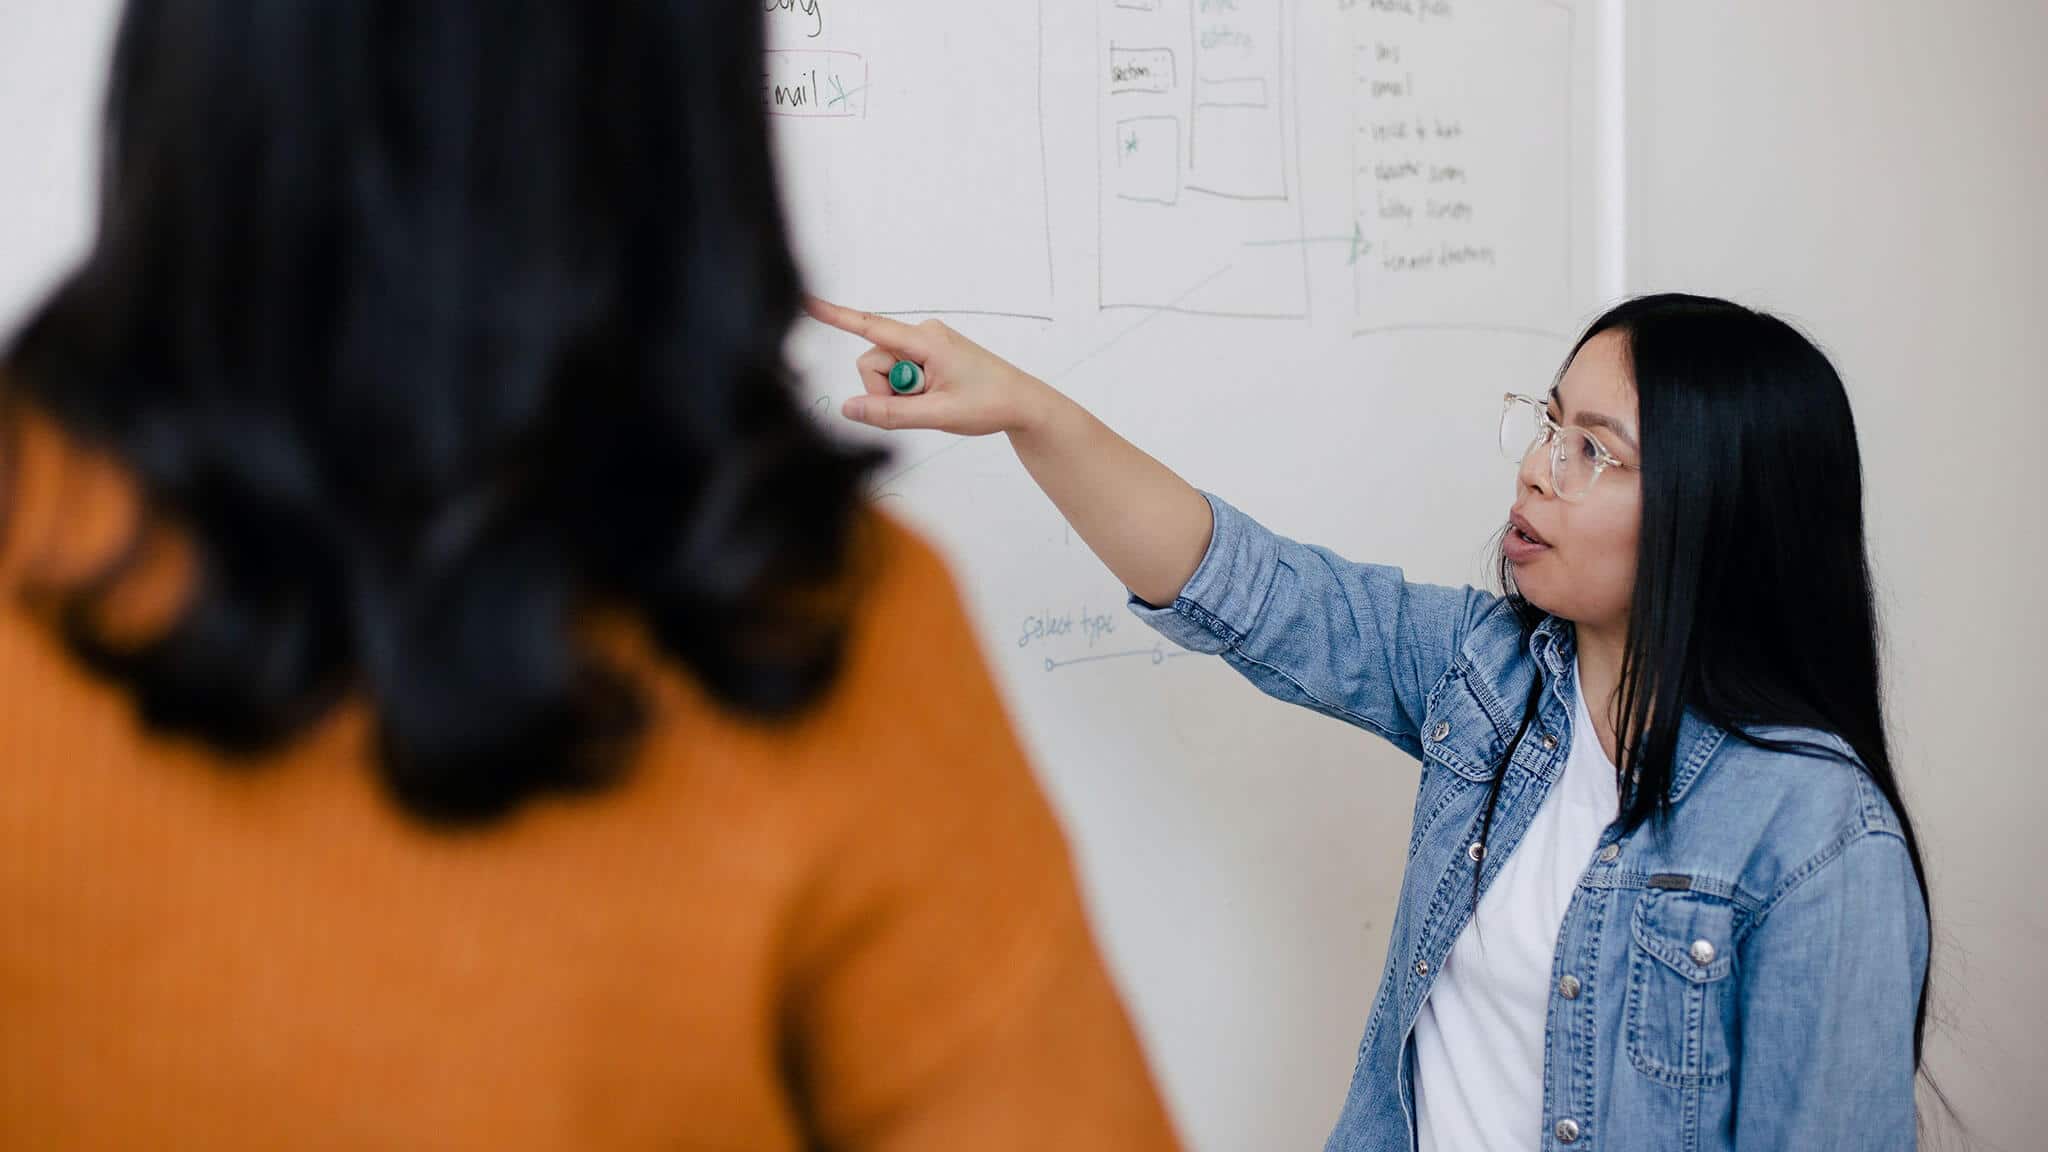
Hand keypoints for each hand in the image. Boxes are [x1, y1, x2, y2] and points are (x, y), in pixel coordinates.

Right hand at [805, 297, 1052, 436]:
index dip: (835, 316)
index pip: (870, 325)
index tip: (805, 301)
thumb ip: (890, 414)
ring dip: (899, 393)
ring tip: (934, 401)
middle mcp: (922, 334)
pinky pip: (899, 372)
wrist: (1022, 403)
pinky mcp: (927, 354)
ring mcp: (924, 343)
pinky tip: (935, 396)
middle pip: (873, 361)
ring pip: (884, 370)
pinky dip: (908, 390)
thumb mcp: (938, 415)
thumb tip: (848, 408)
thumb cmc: (989, 403)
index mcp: (926, 340)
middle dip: (885, 390)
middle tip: (921, 407)